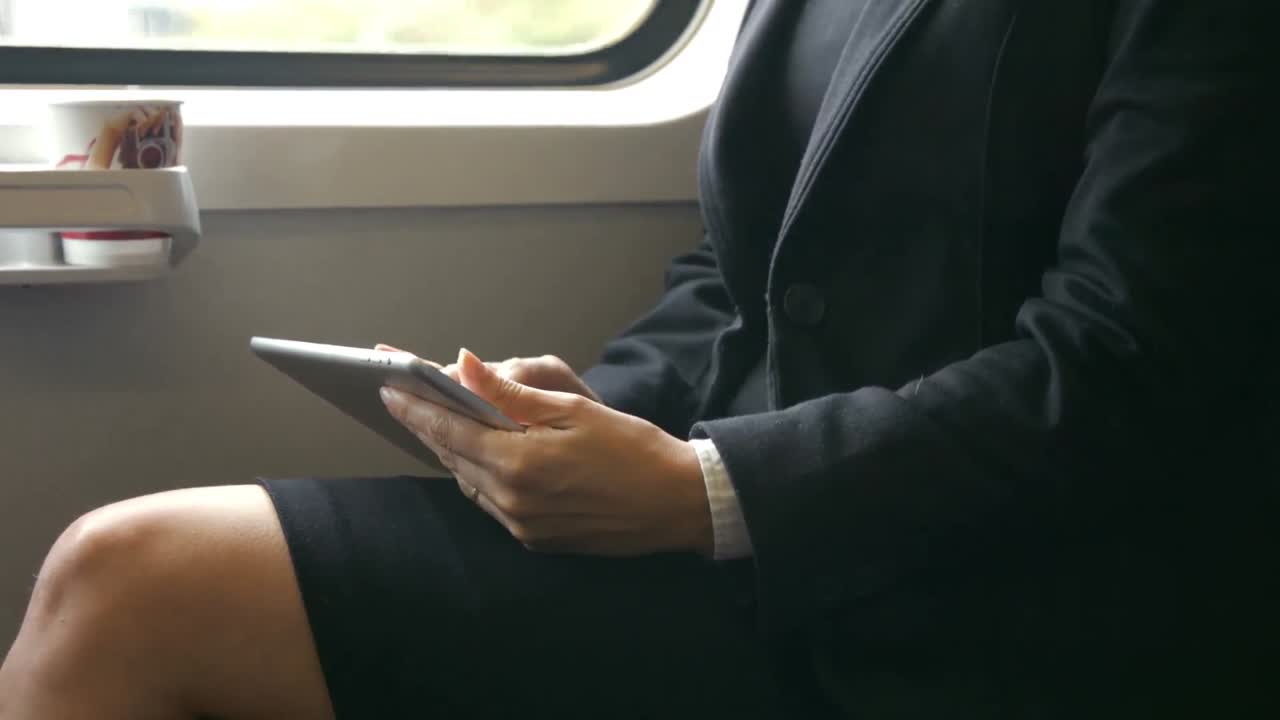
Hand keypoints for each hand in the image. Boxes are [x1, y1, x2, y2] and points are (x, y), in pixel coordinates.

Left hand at [380, 349, 712, 556]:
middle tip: (404, 396)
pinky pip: (490, 503)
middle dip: (426, 424)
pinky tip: (479, 455)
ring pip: (467, 482)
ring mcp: (522, 525)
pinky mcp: (535, 539)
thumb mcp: (574, 408)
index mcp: (519, 463)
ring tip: (436, 421)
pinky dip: (478, 475)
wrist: (677, 503)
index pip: (448, 430)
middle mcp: (513, 500)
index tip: (387, 384)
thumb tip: (462, 365)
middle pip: (451, 456)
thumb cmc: (633, 448)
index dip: (414, 406)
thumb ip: (511, 392)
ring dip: (451, 451)